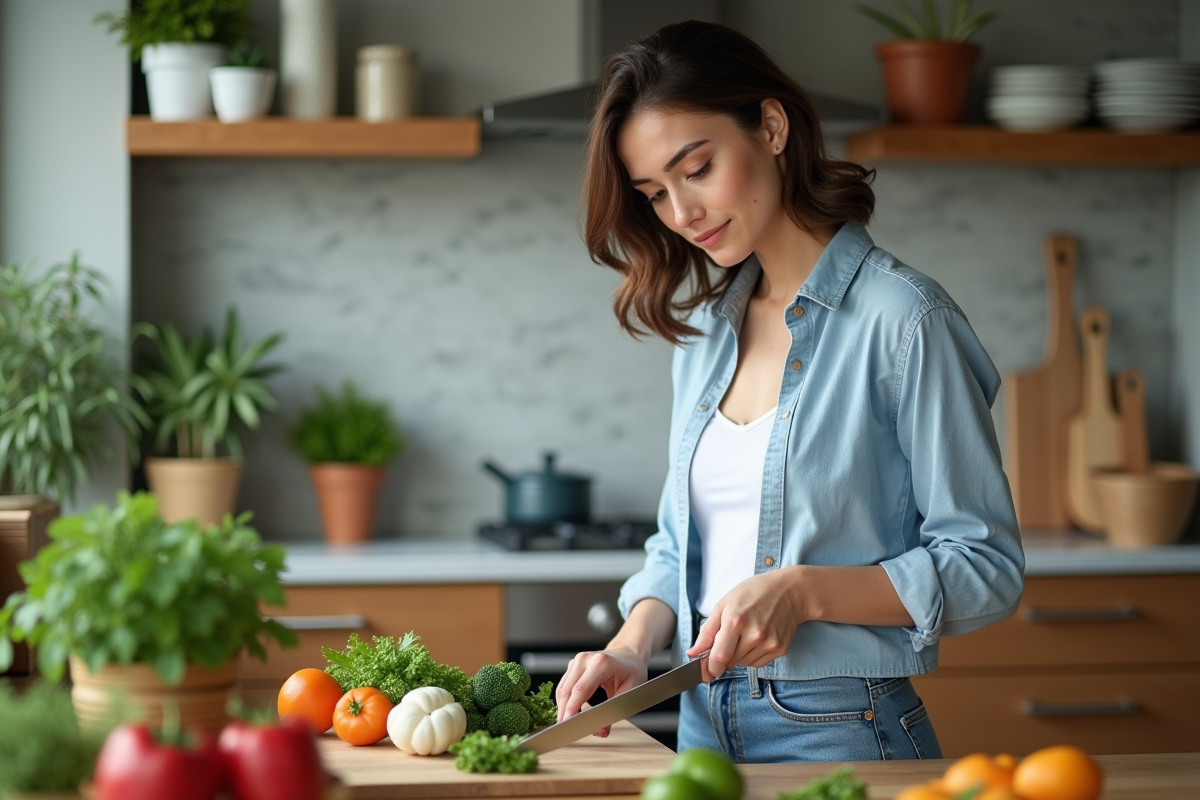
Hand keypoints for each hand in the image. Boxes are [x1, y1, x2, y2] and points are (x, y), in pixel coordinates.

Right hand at [555, 646, 648, 737]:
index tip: (567, 724)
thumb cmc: (632, 671)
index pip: (580, 689)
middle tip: (567, 732)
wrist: (629, 654)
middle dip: (564, 712)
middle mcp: (585, 659)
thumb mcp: (630, 691)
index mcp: (601, 663)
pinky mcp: (573, 666)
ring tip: (571, 725)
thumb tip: (601, 731)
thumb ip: (615, 711)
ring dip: (564, 709)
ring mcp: (577, 661)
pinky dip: (565, 702)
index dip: (572, 708)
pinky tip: (571, 714)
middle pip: (567, 690)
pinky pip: (564, 687)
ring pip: (562, 689)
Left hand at [687, 566, 806, 679]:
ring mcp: (769, 642)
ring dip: (739, 655)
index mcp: (736, 620)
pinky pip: (758, 663)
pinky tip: (758, 638)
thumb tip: (693, 653)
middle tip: (730, 637)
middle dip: (724, 655)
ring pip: (744, 664)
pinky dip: (753, 655)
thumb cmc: (754, 593)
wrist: (789, 591)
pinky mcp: (780, 648)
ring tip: (747, 633)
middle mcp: (754, 634)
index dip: (710, 668)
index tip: (706, 671)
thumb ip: (707, 632)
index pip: (719, 657)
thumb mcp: (724, 604)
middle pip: (730, 662)